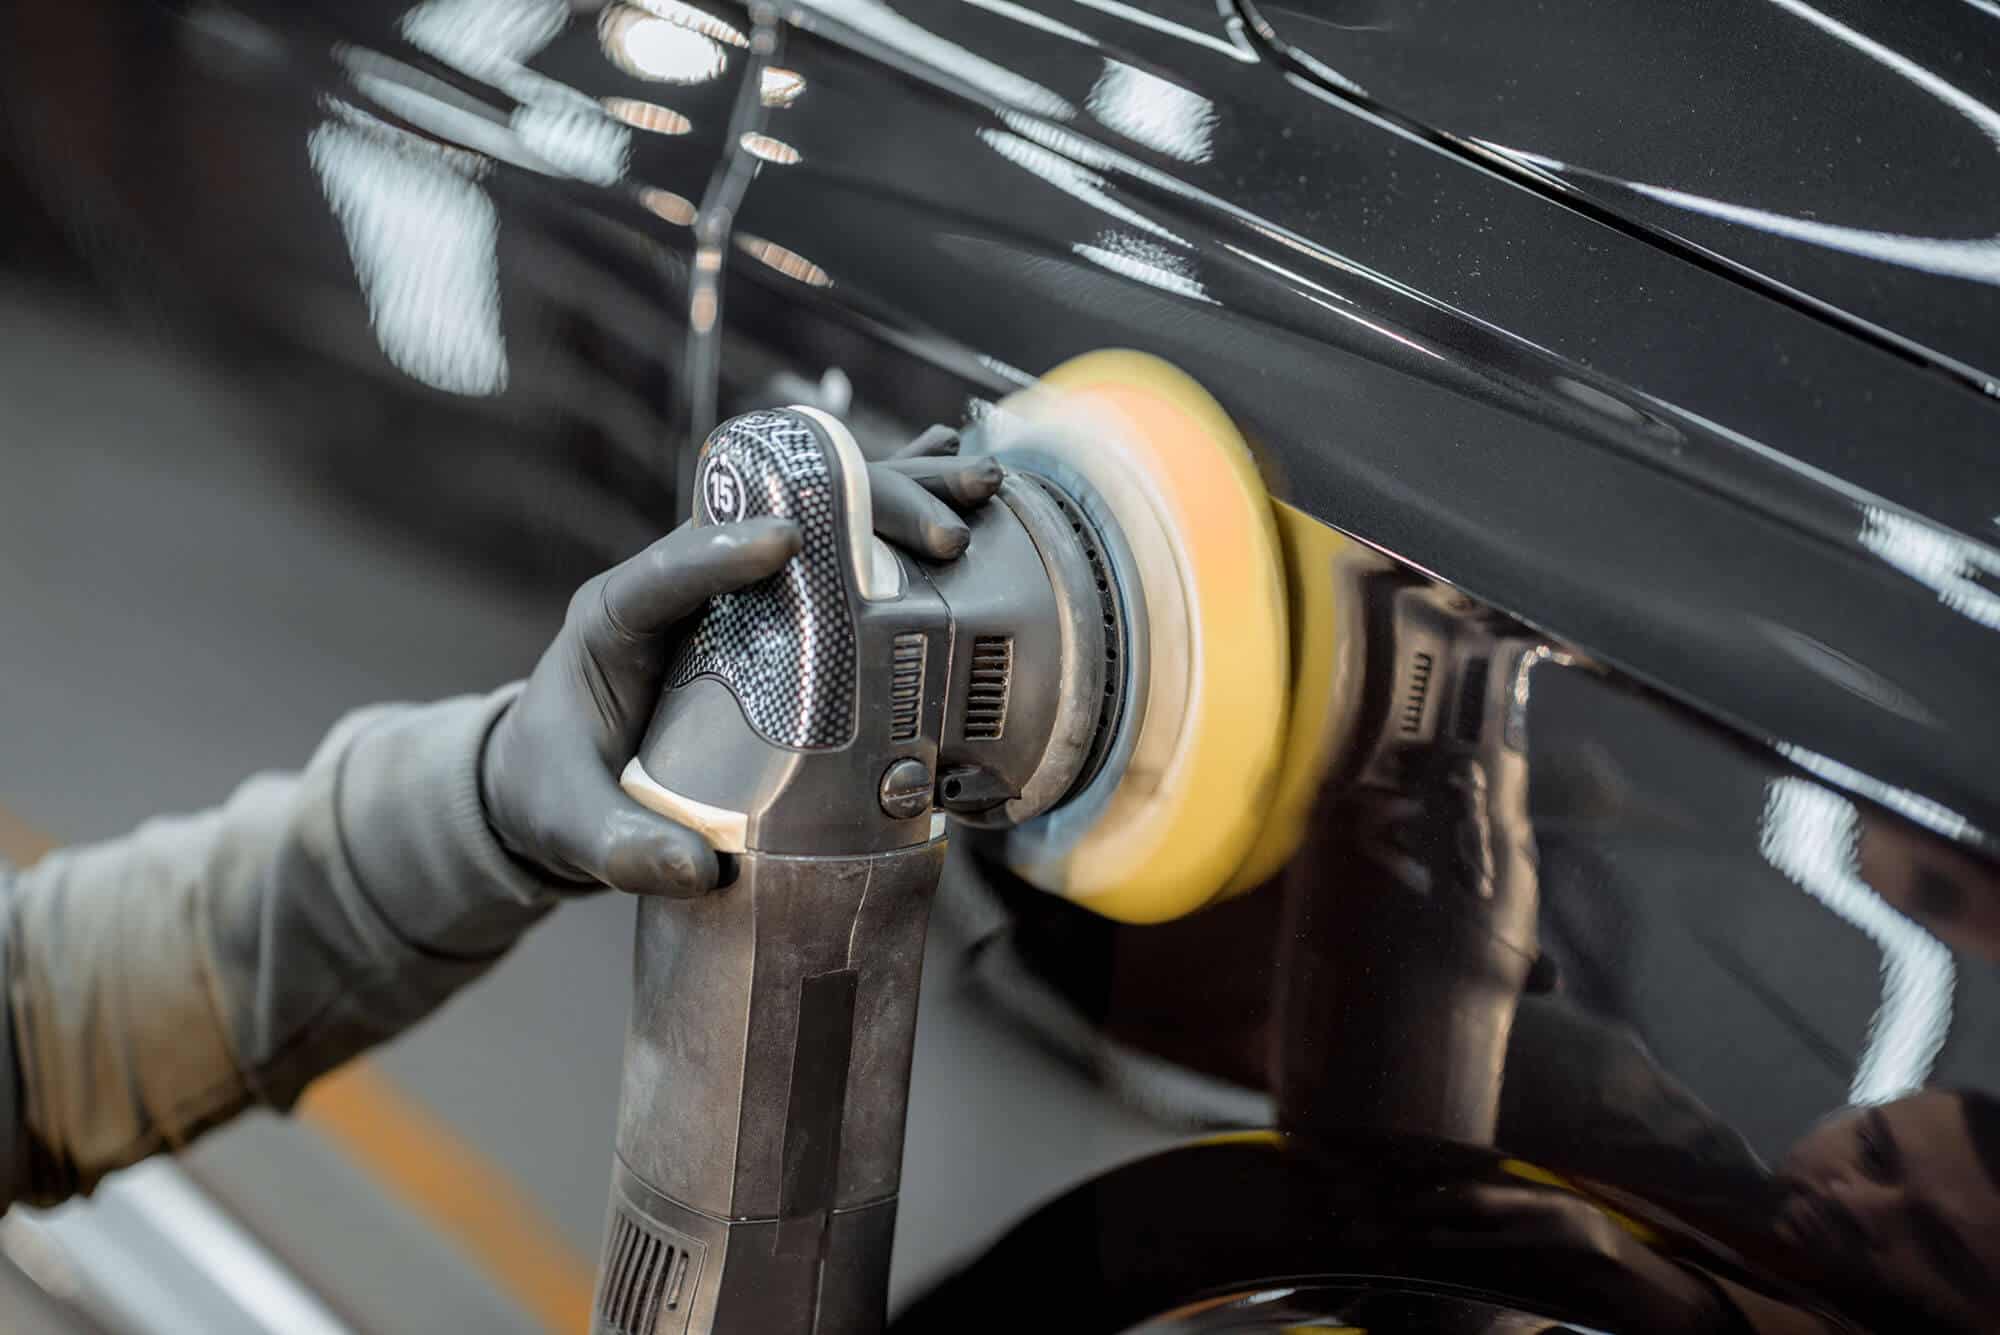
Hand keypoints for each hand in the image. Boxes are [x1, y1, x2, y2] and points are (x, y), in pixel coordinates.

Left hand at [480, 442, 1000, 897]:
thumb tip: (699, 869)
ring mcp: (738, 595)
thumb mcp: (568, 824)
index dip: (720, 548)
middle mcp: (684, 588)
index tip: (781, 542)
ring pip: (821, 520)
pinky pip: (845, 558)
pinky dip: (905, 529)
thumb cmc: (555, 790)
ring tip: (980, 499)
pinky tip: (977, 507)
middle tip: (934, 537)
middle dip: (857, 510)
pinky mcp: (777, 618)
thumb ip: (619, 846)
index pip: (665, 569)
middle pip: (769, 517)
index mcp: (617, 618)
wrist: (554, 784)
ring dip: (900, 502)